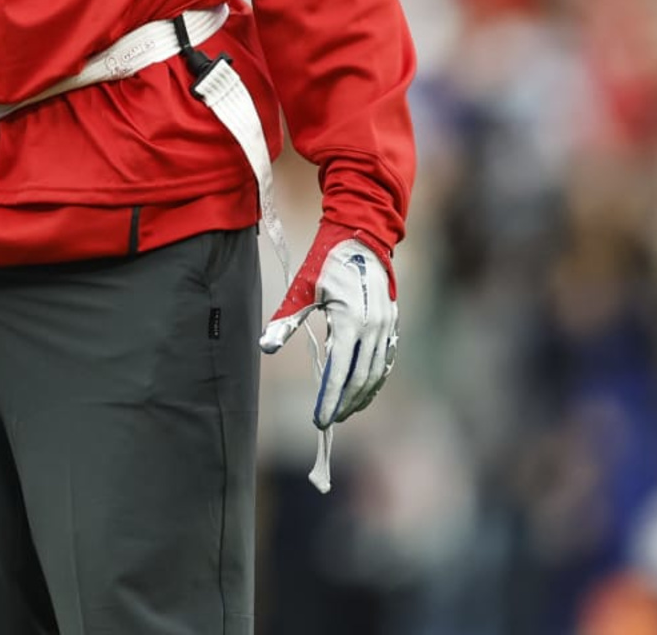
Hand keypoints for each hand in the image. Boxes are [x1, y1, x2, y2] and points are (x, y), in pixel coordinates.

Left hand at [261, 225, 397, 427]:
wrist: (361, 237)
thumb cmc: (327, 261)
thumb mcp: (303, 287)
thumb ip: (286, 319)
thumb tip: (265, 346)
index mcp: (351, 320)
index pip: (340, 371)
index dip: (330, 398)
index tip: (319, 419)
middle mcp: (373, 328)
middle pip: (360, 378)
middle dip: (345, 403)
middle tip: (329, 420)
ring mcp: (386, 327)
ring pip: (376, 373)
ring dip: (361, 396)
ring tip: (344, 411)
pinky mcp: (391, 324)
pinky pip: (385, 361)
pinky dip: (374, 380)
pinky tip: (363, 391)